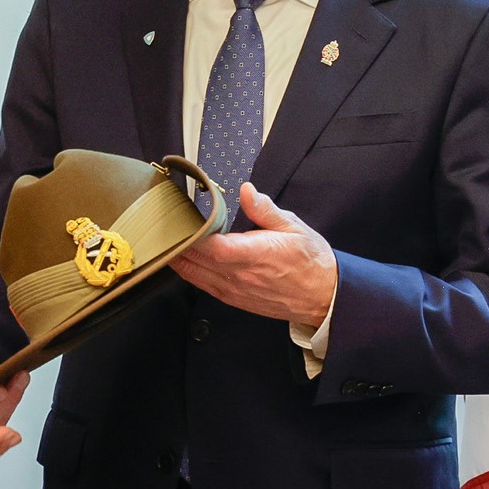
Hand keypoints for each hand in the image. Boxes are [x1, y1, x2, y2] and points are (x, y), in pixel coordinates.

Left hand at [172, 184, 336, 325]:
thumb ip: (265, 209)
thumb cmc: (310, 260)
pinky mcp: (235, 299)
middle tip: (165, 224)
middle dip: (179, 243)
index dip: (194, 235)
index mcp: (256, 254)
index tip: (182, 218)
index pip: (215, 247)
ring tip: (166, 240)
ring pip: (196, 275)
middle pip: (197, 261)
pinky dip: (189, 273)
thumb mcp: (293, 226)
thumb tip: (246, 189)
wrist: (323, 296)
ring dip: (179, 259)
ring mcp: (236, 290)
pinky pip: (204, 286)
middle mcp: (241, 276)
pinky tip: (182, 260)